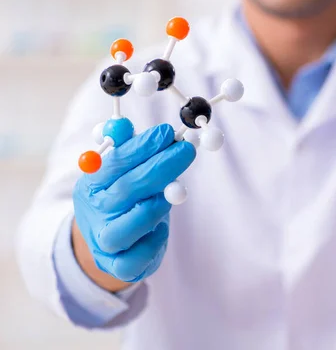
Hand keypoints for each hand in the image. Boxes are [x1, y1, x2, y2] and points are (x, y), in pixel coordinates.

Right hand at [73, 124, 195, 285]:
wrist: (110, 243)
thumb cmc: (124, 199)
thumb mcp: (122, 172)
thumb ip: (129, 151)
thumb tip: (133, 127)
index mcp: (91, 185)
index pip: (115, 163)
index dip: (142, 147)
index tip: (167, 132)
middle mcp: (93, 213)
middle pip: (126, 190)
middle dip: (160, 167)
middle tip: (186, 149)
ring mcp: (104, 242)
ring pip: (126, 228)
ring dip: (153, 208)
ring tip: (173, 194)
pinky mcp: (119, 266)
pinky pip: (137, 257)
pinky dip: (154, 242)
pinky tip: (162, 228)